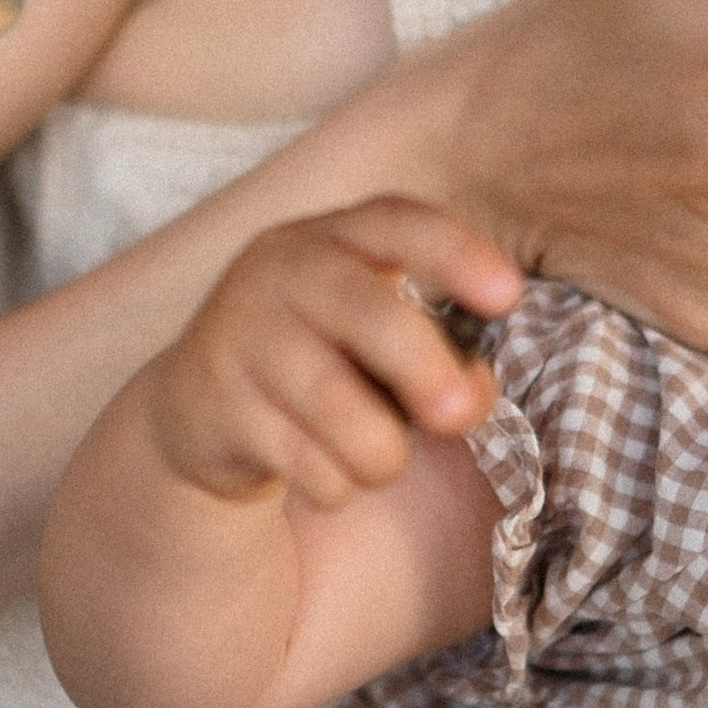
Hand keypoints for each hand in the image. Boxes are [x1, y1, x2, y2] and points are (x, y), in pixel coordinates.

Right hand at [145, 199, 522, 507]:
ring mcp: (240, 333)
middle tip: (458, 417)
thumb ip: (439, 354)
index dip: (457, 255)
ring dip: (381, 454)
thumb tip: (472, 397)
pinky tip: (318, 467)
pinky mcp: (215, 403)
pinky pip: (306, 462)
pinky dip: (336, 484)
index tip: (509, 296)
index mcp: (334, 238)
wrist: (198, 406)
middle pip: (368, 312)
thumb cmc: (321, 360)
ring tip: (378, 457)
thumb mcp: (378, 340)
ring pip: (337, 407)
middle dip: (425, 370)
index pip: (398, 223)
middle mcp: (280, 270)